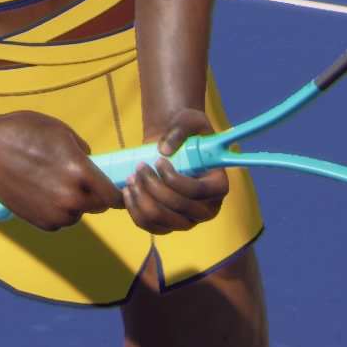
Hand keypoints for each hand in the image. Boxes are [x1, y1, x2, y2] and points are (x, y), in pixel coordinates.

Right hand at [0, 109, 120, 229]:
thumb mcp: (61, 131)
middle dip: (95, 195)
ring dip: (73, 204)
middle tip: (81, 182)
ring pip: (77, 214)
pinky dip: (55, 212)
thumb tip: (92, 167)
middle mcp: (70, 196)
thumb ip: (83, 152)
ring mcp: (53, 212)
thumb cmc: (21, 131)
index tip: (116, 189)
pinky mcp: (37, 221)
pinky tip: (41, 194)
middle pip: (98, 206)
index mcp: (80, 172)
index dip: (118, 193)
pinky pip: (58, 221)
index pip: (114, 196)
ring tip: (54, 184)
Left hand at [121, 105, 233, 233]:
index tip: (159, 160)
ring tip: (131, 177)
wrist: (169, 146)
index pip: (197, 192)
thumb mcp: (187, 121)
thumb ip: (179, 129)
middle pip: (177, 208)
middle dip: (153, 186)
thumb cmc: (184, 133)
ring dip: (141, 198)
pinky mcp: (167, 224)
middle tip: (140, 167)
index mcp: (219, 186)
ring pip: (160, 219)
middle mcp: (206, 209)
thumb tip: (164, 150)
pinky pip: (148, 225)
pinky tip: (127, 190)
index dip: (173, 179)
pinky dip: (134, 209)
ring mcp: (187, 220)